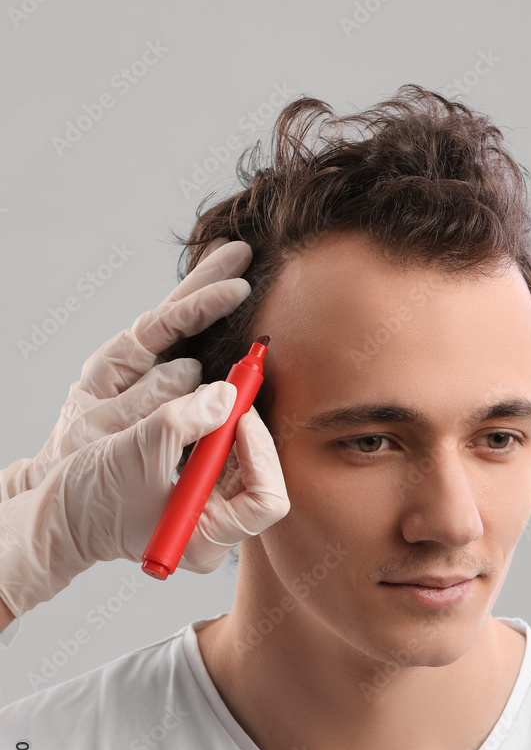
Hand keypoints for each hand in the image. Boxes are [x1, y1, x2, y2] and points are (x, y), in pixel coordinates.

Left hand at [0, 238, 251, 500]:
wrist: (69, 498)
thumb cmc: (79, 466)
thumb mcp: (106, 434)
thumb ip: (145, 403)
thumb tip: (192, 372)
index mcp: (115, 365)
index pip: (164, 322)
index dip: (202, 304)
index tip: (237, 289)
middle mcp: (132, 363)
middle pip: (176, 311)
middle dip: (208, 280)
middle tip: (243, 251)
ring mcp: (149, 378)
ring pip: (186, 331)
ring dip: (212, 299)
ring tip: (239, 269)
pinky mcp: (166, 400)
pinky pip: (196, 364)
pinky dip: (214, 337)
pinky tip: (231, 319)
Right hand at [0, 374, 290, 619]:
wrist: (61, 513)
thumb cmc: (90, 497)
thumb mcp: (134, 453)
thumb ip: (182, 422)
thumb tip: (227, 396)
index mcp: (205, 541)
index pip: (266, 500)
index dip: (260, 453)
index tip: (237, 414)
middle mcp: (216, 532)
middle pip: (263, 479)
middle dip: (250, 432)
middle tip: (234, 389)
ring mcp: (210, 516)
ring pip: (248, 466)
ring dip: (236, 427)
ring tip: (218, 395)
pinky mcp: (201, 498)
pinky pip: (229, 462)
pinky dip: (222, 432)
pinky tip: (204, 411)